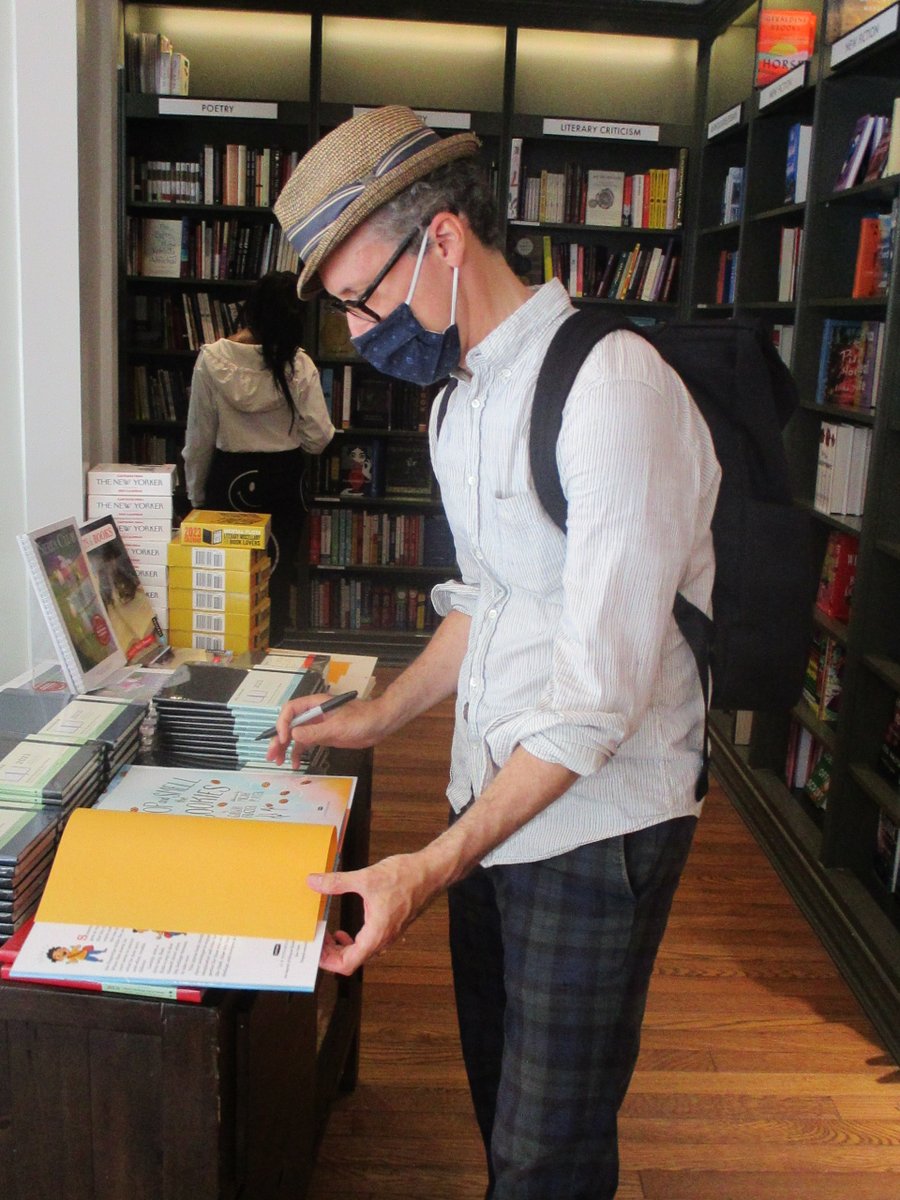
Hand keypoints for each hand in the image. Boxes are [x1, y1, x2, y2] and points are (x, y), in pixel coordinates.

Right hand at [266, 694, 382, 768]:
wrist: (379, 724)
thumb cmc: (361, 719)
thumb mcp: (337, 726)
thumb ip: (315, 732)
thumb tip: (293, 736)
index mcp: (315, 704)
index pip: (290, 710)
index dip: (282, 723)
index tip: (282, 739)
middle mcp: (313, 714)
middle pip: (289, 724)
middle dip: (278, 739)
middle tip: (271, 755)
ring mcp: (317, 726)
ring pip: (295, 736)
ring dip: (285, 748)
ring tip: (277, 762)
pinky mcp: (323, 736)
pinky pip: (306, 744)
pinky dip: (298, 753)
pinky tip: (295, 764)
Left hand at [307, 853, 436, 974]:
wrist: (431, 872)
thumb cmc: (406, 877)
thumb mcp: (366, 878)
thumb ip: (337, 882)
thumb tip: (314, 882)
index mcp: (376, 934)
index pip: (347, 964)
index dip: (327, 961)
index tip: (315, 950)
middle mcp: (383, 939)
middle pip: (352, 961)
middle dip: (331, 954)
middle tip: (318, 940)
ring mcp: (388, 934)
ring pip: (361, 953)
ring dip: (342, 948)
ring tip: (328, 935)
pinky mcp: (391, 926)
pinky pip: (369, 943)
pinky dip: (353, 940)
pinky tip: (347, 928)